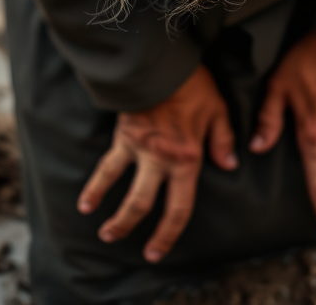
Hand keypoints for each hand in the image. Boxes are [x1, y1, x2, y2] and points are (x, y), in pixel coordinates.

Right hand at [77, 63, 236, 261]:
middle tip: (121, 242)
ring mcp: (139, 150)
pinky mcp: (123, 137)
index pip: (178, 208)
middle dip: (131, 228)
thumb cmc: (193, 85)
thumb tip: (229, 165)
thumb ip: (222, 140)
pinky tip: (85, 200)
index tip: (155, 251)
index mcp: (187, 159)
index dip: (167, 234)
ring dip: (112, 215)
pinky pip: (107, 166)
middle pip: (143, 205)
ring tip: (104, 233)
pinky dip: (95, 185)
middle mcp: (161, 161)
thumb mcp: (217, 111)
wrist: (162, 64)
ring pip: (122, 191)